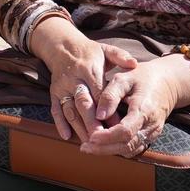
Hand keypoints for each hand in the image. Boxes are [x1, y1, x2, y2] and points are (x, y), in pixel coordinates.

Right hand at [28, 18, 138, 142]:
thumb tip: (135, 63)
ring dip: (79, 127)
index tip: (118, 124)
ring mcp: (62, 88)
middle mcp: (74, 79)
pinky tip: (68, 137)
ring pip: (69, 110)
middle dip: (92, 122)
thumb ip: (120, 56)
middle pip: (83, 104)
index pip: (99, 92)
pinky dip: (60, 124)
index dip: (108, 109)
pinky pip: (55, 110)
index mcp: (89, 69)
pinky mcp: (54, 93)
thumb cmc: (90, 52)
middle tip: (103, 138)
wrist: (62, 47)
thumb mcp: (106, 50)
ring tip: (90, 143)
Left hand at [80, 55, 189, 156]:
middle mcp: (150, 125)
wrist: (167, 82)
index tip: (90, 136)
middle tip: (84, 147)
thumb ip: (110, 95)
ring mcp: (152, 132)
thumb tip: (99, 115)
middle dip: (104, 149)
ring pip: (130, 150)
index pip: (125, 131)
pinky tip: (104, 144)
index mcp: (144, 110)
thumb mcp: (124, 78)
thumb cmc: (143, 77)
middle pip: (127, 146)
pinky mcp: (150, 136)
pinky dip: (118, 149)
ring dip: (109, 151)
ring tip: (90, 147)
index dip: (107, 137)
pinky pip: (134, 148)